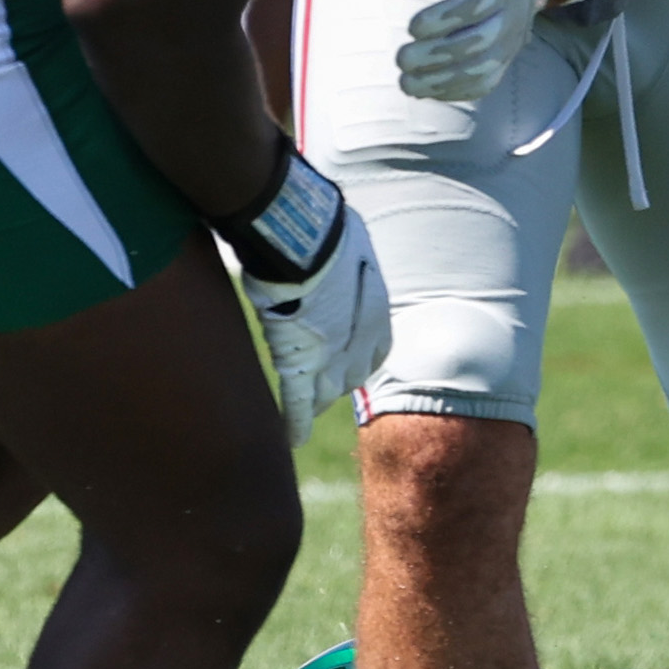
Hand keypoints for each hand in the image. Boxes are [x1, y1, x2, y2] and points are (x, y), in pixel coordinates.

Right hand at [229, 201, 387, 443]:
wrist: (305, 236)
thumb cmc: (325, 227)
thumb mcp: (348, 240)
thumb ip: (343, 253)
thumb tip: (332, 233)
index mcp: (376, 313)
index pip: (373, 350)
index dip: (357, 358)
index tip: (345, 362)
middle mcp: (359, 340)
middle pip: (350, 376)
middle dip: (337, 383)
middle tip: (322, 393)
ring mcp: (328, 355)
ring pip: (324, 393)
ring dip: (314, 405)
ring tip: (304, 418)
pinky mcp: (298, 362)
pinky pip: (297, 402)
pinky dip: (294, 422)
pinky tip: (293, 441)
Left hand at [395, 0, 558, 105]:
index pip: (478, 5)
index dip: (444, 18)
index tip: (412, 26)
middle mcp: (513, 19)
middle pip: (478, 43)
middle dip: (437, 55)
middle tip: (401, 58)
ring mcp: (510, 45)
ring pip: (480, 70)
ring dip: (441, 80)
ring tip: (406, 82)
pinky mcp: (503, 63)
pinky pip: (482, 84)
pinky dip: (454, 91)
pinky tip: (425, 91)